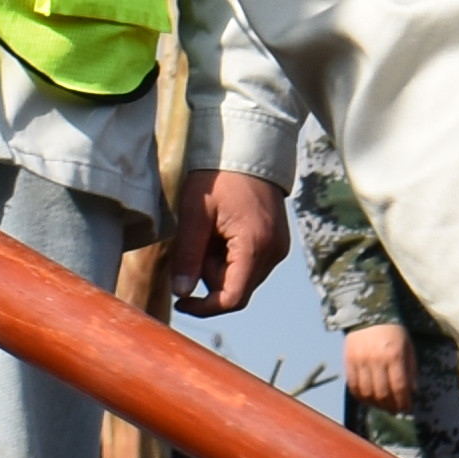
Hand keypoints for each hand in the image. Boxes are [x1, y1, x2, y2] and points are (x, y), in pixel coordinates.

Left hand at [168, 171, 287, 315]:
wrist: (247, 150)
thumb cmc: (218, 178)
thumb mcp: (194, 215)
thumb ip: (187, 257)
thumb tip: (181, 293)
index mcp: (254, 246)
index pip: (232, 298)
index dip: (204, 307)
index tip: (181, 302)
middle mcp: (273, 252)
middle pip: (235, 287)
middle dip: (210, 272)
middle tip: (199, 239)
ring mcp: (278, 248)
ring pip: (242, 276)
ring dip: (221, 264)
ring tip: (213, 230)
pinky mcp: (277, 242)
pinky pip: (250, 263)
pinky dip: (232, 255)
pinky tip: (225, 230)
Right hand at [340, 323, 414, 418]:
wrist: (369, 313)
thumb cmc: (393, 331)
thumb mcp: (408, 346)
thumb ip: (411, 369)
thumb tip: (412, 392)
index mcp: (394, 355)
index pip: (399, 386)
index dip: (403, 402)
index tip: (407, 408)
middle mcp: (376, 359)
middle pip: (382, 393)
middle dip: (390, 406)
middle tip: (395, 410)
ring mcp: (360, 361)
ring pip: (367, 393)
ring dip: (376, 404)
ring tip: (383, 406)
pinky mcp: (348, 361)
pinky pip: (353, 386)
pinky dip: (361, 397)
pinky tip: (368, 399)